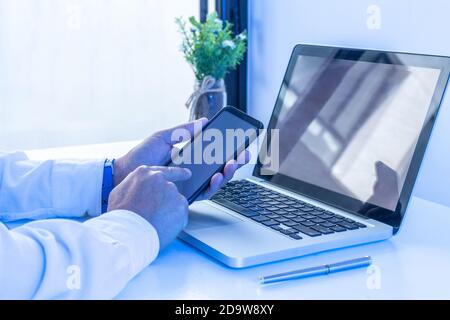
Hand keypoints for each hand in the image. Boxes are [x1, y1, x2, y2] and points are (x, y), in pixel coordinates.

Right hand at [107, 165, 190, 248]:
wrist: (128, 231)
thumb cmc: (121, 215)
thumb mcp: (120, 192)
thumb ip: (135, 187)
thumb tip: (140, 190)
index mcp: (144, 173)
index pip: (165, 171)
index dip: (177, 173)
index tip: (187, 174)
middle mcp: (160, 179)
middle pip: (169, 190)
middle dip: (165, 201)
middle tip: (156, 214)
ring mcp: (172, 191)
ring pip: (175, 202)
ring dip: (169, 211)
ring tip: (156, 222)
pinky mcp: (180, 205)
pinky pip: (181, 214)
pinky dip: (175, 221)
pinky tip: (163, 227)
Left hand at [114, 119, 249, 199]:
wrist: (124, 174)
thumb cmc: (141, 157)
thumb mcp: (163, 138)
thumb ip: (183, 131)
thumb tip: (203, 122)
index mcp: (189, 157)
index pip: (213, 154)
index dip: (228, 149)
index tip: (238, 141)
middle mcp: (192, 172)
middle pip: (219, 168)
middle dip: (235, 162)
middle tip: (243, 154)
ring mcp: (190, 184)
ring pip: (216, 181)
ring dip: (227, 173)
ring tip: (231, 164)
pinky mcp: (185, 196)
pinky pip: (205, 192)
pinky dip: (213, 185)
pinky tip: (217, 176)